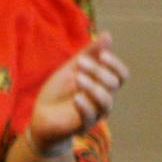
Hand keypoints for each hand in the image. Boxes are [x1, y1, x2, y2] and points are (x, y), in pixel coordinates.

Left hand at [26, 33, 126, 151]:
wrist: (41, 115)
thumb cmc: (58, 91)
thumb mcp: (71, 68)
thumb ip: (89, 53)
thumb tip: (108, 35)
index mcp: (103, 85)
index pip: (121, 75)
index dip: (115, 64)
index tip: (101, 55)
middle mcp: (104, 99)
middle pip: (113, 84)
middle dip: (98, 71)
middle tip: (80, 63)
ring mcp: (95, 113)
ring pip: (106, 101)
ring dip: (93, 87)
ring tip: (77, 78)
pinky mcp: (83, 126)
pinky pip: (91, 116)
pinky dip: (85, 105)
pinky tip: (76, 97)